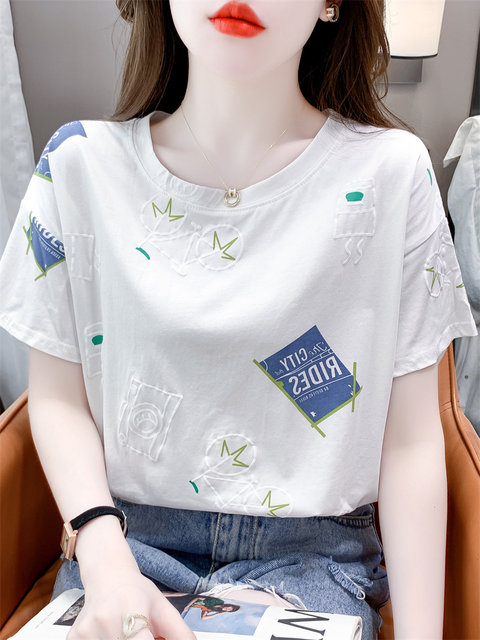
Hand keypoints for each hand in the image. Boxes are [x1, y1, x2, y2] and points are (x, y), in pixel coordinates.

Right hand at [66, 567, 195, 639]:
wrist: (106, 575)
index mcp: (131, 607)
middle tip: (144, 635)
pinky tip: (113, 636)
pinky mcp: (73, 639)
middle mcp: (105, 619)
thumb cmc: (136, 592)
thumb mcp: (163, 608)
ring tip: (130, 634)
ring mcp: (86, 632)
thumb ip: (180, 634)